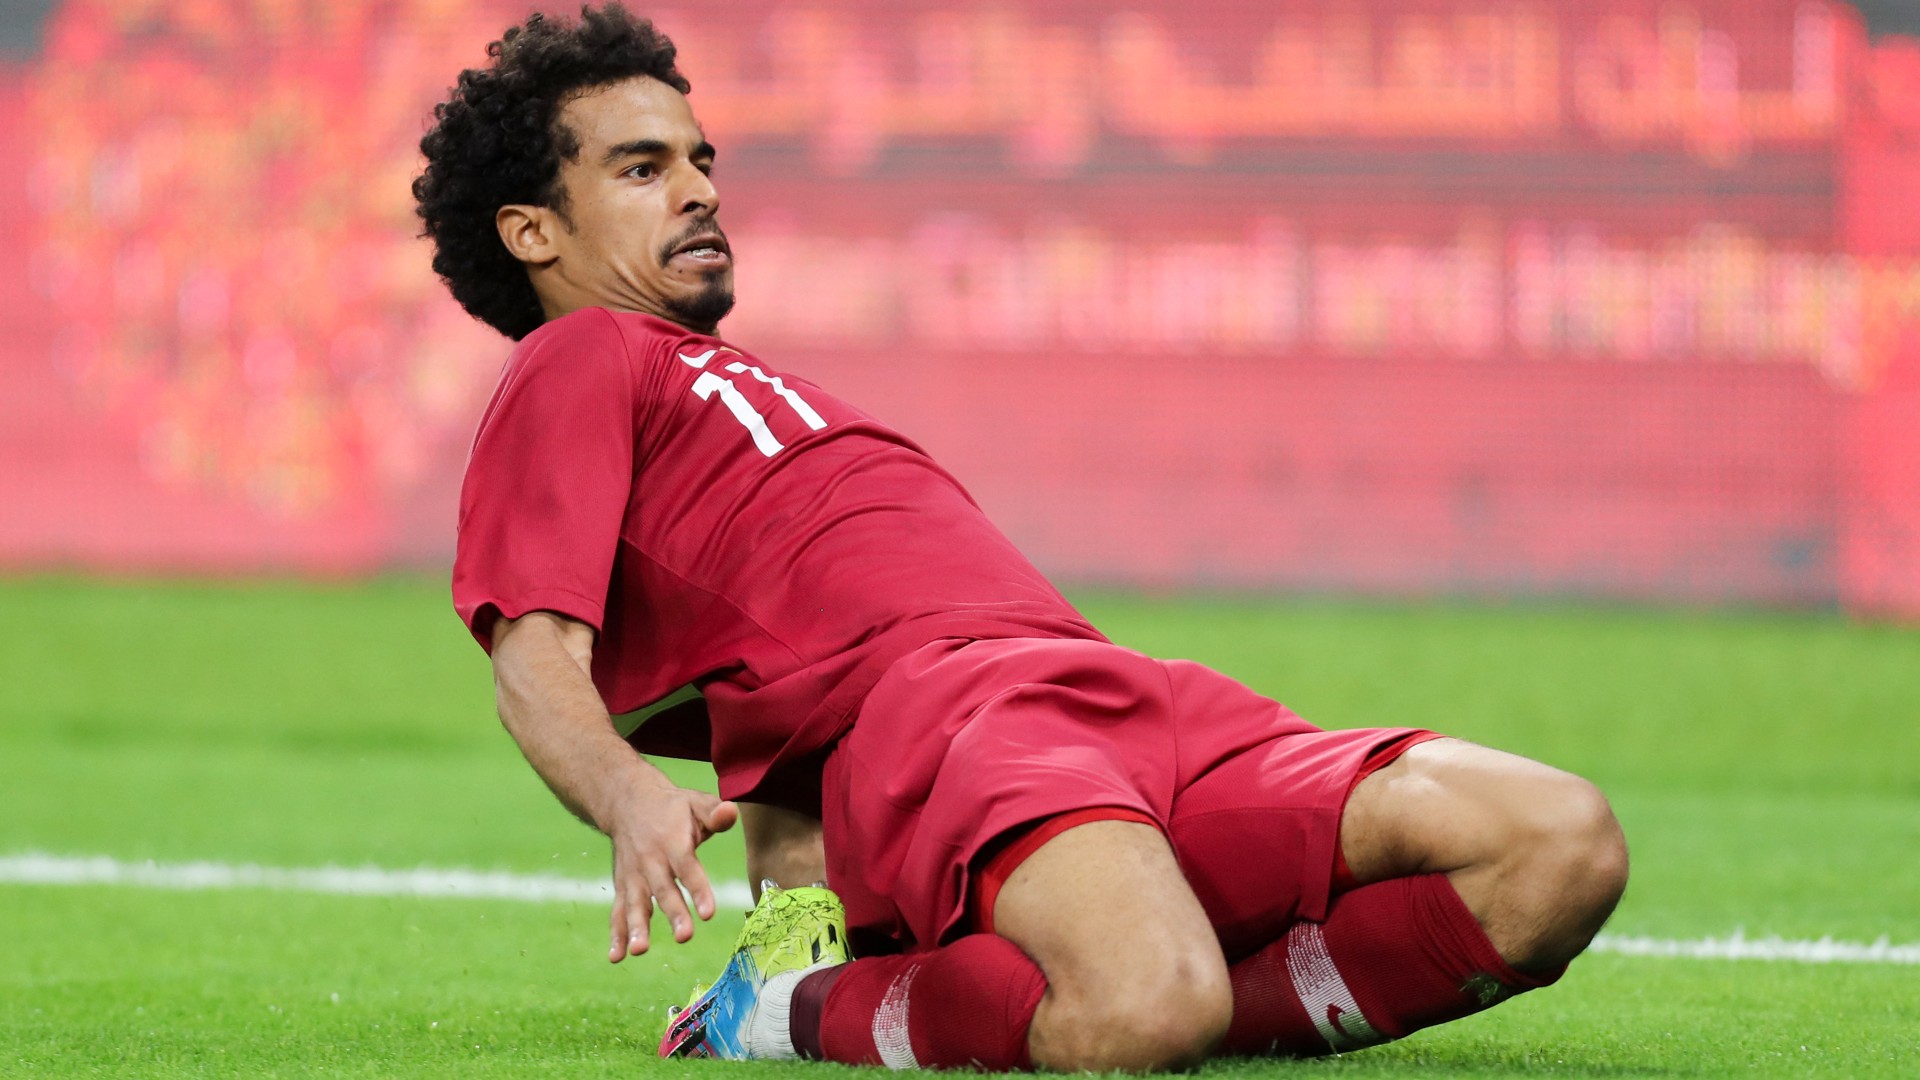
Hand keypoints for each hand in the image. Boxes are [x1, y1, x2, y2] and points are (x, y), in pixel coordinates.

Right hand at [606, 781, 738, 961]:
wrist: (627, 801)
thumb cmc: (672, 807)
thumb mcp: (695, 801)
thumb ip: (715, 811)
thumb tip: (731, 813)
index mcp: (672, 841)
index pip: (687, 867)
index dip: (698, 889)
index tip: (709, 913)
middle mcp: (650, 860)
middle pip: (663, 889)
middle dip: (674, 913)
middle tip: (685, 937)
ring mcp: (634, 875)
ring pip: (636, 903)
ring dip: (637, 927)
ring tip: (640, 950)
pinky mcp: (624, 886)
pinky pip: (618, 911)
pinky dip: (616, 934)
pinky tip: (617, 957)